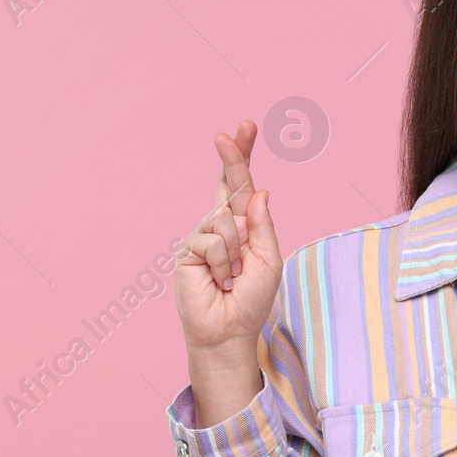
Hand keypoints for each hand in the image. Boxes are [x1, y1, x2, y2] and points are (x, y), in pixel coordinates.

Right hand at [175, 120, 280, 359]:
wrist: (228, 330)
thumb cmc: (251, 299)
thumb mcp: (268, 259)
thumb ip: (262, 225)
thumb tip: (258, 190)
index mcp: (244, 225)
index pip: (242, 186)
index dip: (242, 157)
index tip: (245, 126)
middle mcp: (221, 225)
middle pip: (228, 183)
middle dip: (234, 156)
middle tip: (238, 127)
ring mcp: (202, 236)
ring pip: (224, 219)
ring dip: (236, 251)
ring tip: (234, 275)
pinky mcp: (188, 250)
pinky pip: (211, 241)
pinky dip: (223, 263)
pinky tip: (220, 280)